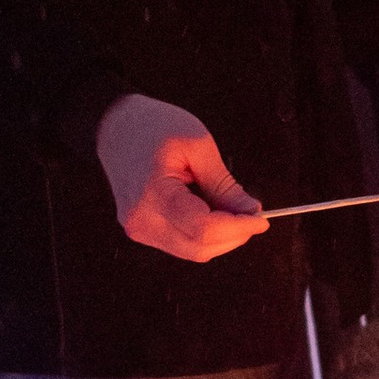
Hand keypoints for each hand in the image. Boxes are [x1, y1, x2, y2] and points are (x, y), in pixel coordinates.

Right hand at [95, 93, 271, 260]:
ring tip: (228, 206)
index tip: (261, 218)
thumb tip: (250, 211)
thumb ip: (224, 184)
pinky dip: (204, 233)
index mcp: (153, 194)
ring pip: (193, 251)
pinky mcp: (142, 230)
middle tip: (251, 213)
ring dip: (220, 236)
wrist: (117, 128)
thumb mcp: (198, 145)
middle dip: (233, 235)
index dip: (238, 228)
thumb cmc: (154, 127)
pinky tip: (209, 209)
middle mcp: (141, 220)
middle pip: (199, 248)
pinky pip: (182, 243)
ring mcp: (138, 229)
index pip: (203, 228)